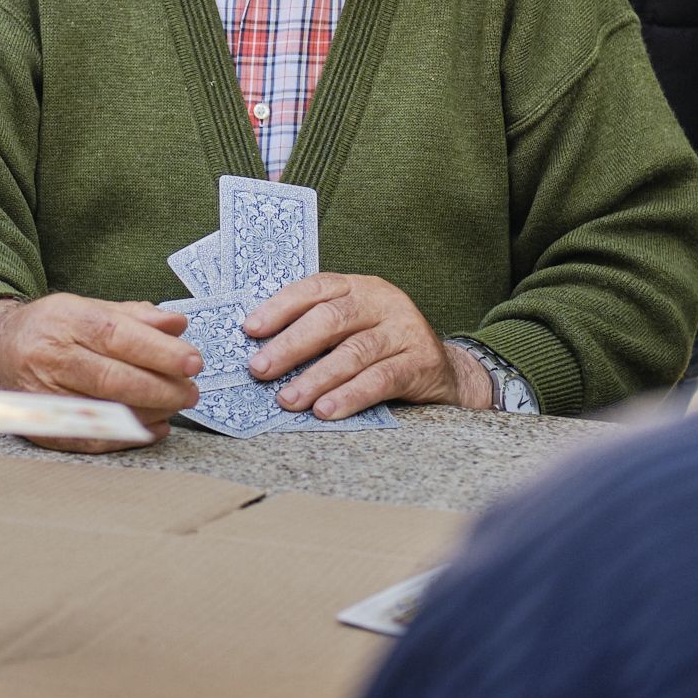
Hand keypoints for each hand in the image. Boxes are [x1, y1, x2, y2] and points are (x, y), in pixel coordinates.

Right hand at [0, 293, 201, 453]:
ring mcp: (44, 396)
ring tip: (176, 405)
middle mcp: (50, 358)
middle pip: (113, 378)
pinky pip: (92, 439)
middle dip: (161, 387)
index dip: (158, 351)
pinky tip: (154, 427)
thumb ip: (134, 316)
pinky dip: (129, 436)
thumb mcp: (87, 307)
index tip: (193, 361)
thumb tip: (178, 325)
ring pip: (105, 411)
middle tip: (191, 391)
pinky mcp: (43, 427)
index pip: (117, 335)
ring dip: (150, 412)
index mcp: (64, 320)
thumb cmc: (51, 328)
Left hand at [243, 273, 490, 419]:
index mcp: (359, 286)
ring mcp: (405, 330)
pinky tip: (326, 411)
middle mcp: (383, 302)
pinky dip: (350, 396)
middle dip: (290, 345)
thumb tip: (259, 348)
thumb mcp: (353, 327)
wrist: (447, 371)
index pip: (315, 288)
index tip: (250, 329)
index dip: (280, 307)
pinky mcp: (421, 363)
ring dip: (315, 378)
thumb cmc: (382, 349)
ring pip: (354, 352)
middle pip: (331, 318)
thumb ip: (317, 329)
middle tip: (259, 369)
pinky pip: (381, 380)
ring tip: (287, 399)